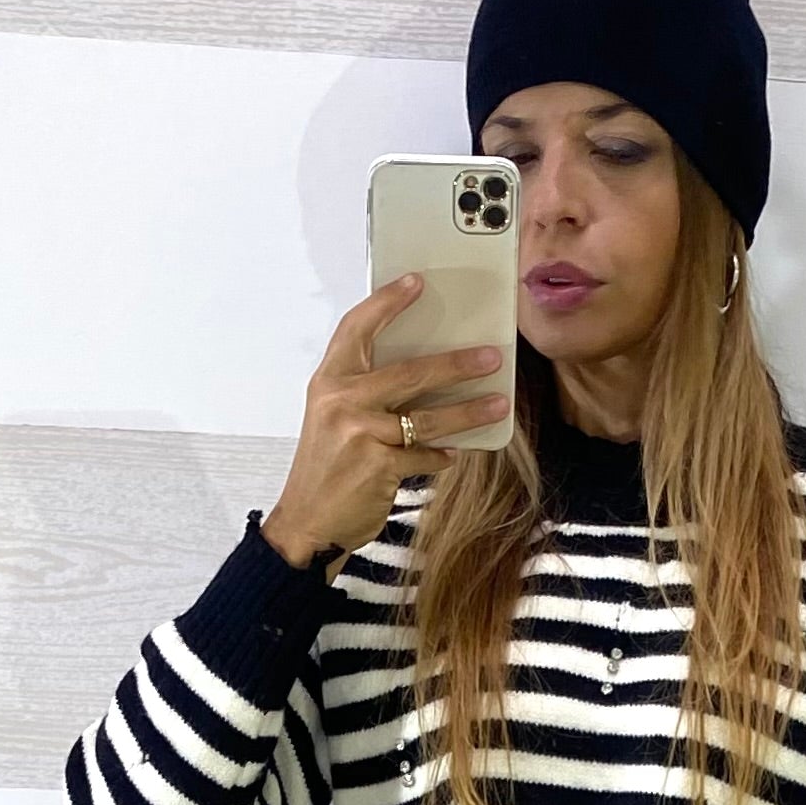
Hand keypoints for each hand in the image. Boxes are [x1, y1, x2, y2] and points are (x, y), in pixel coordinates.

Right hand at [262, 272, 511, 567]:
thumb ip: (364, 391)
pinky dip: (442, 456)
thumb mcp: (333, 417)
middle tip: (490, 356)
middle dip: (456, 364)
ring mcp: (360, 433)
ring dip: (468, 411)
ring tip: (498, 404)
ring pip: (427, 417)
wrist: (307, 521)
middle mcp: (342, 400)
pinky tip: (453, 454)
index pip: (357, 327)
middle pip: (410, 371)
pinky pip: (425, 455)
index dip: (387, 302)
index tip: (417, 283)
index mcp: (329, 380)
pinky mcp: (378, 466)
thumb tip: (422, 371)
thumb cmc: (326, 467)